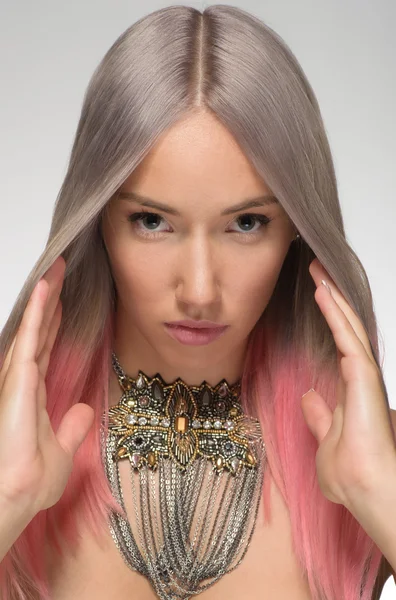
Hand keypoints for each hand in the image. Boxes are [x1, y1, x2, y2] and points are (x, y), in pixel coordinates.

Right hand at [0, 256, 94, 514]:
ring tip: (54, 270)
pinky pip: (31, 338)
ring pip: (35, 328)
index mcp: (34, 394)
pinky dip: (38, 313)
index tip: (61, 300)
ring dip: (44, 299)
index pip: (47, 349)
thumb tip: (86, 410)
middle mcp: (25, 381)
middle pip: (41, 332)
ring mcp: (19, 378)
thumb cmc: (30, 483)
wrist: (17, 498)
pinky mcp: (19, 379)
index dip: (54, 323)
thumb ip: (72, 428)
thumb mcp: (62, 451)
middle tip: (59, 271)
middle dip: (50, 302)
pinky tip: (45, 290)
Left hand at [301, 258, 395, 511]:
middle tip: (317, 272)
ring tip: (317, 271)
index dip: (330, 321)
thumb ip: (319, 417)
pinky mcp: (364, 373)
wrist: (364, 489)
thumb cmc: (349, 474)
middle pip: (345, 330)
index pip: (340, 346)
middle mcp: (360, 378)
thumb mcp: (325, 440)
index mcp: (351, 391)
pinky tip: (321, 291)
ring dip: (332, 297)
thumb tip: (308, 397)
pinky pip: (346, 334)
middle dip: (331, 299)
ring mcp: (364, 374)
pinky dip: (334, 311)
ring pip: (348, 325)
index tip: (318, 299)